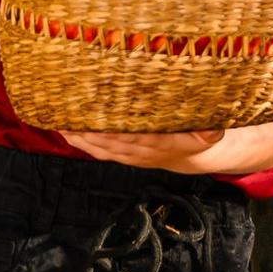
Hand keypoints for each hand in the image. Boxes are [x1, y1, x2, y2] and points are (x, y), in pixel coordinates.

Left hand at [62, 124, 246, 167]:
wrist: (191, 157)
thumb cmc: (199, 136)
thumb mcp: (212, 132)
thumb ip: (210, 129)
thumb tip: (213, 127)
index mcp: (161, 143)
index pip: (135, 136)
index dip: (117, 130)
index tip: (99, 120)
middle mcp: (141, 152)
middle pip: (110, 142)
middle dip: (89, 130)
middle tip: (69, 114)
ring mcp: (129, 155)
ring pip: (100, 148)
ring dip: (79, 138)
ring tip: (59, 122)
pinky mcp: (121, 155)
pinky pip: (97, 151)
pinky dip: (80, 142)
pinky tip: (65, 131)